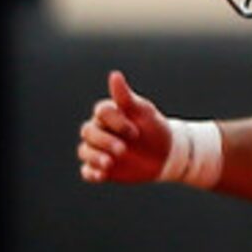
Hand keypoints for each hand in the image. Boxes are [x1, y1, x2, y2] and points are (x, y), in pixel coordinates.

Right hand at [77, 69, 171, 185]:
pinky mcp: (100, 168)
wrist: (166, 155)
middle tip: (124, 149)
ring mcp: (98, 150)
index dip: (116, 122)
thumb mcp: (144, 112)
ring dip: (95, 157)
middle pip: (88, 133)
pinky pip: (87, 171)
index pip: (101, 113)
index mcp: (108, 116)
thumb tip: (114, 75)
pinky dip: (91, 173)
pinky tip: (102, 176)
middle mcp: (99, 132)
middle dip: (104, 141)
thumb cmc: (154, 129)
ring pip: (84, 151)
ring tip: (109, 164)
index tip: (135, 131)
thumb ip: (126, 97)